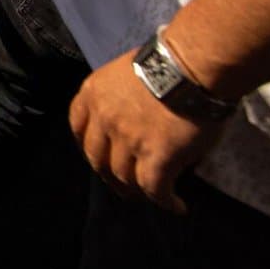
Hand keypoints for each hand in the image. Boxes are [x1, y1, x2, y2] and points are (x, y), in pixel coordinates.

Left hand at [68, 51, 225, 213]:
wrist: (192, 65)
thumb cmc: (168, 62)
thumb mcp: (127, 72)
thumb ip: (120, 97)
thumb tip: (134, 118)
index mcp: (93, 93)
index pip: (78, 127)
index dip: (88, 146)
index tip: (99, 157)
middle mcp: (104, 118)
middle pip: (98, 159)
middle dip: (109, 176)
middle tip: (125, 186)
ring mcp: (128, 140)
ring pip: (123, 177)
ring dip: (137, 191)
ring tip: (152, 195)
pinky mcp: (156, 157)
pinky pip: (154, 189)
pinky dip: (165, 201)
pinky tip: (177, 206)